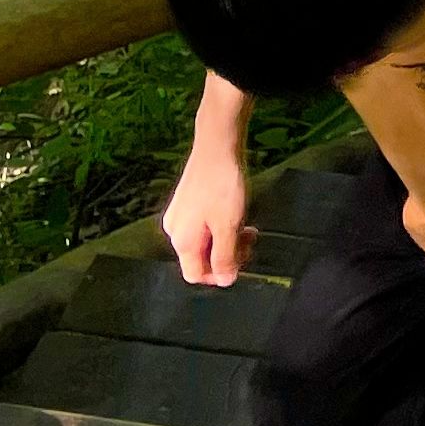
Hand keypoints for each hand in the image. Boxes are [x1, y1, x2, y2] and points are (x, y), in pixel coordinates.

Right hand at [165, 142, 250, 288]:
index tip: (240, 264)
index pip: (195, 275)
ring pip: (205, 241)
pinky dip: (221, 225)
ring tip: (246, 225)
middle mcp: (175, 231)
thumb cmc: (222, 184)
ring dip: (227, 239)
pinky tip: (236, 213)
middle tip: (249, 240)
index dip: (218, 276)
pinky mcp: (188, 202)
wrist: (217, 145)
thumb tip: (225, 280)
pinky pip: (204, 225)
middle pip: (201, 258)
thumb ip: (225, 256)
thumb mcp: (228, 225)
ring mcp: (180, 215)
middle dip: (227, 255)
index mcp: (182, 241)